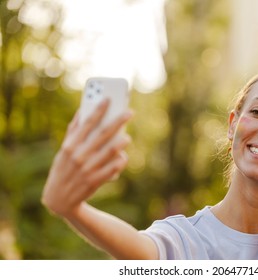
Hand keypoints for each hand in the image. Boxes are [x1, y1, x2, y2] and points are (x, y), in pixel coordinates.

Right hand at [41, 99, 131, 217]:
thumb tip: (82, 110)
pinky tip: (123, 156)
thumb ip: (73, 132)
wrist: (59, 199)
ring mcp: (88, 169)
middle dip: (118, 121)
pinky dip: (120, 161)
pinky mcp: (96, 181)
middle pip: (103, 134)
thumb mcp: (64, 151)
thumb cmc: (63, 169)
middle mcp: (79, 155)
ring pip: (110, 151)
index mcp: (70, 145)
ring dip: (121, 142)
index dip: (99, 110)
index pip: (87, 123)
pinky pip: (113, 168)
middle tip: (130, 112)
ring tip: (127, 137)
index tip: (110, 99)